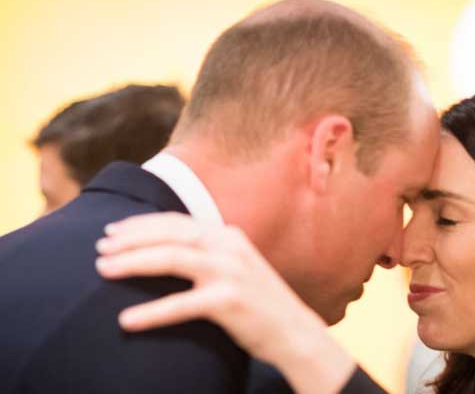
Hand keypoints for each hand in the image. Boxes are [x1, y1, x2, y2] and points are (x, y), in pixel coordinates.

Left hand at [95, 212, 354, 393]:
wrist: (294, 332)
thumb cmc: (259, 303)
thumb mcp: (236, 268)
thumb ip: (208, 255)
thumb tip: (165, 251)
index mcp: (229, 236)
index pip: (178, 222)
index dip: (142, 224)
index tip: (113, 231)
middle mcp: (229, 247)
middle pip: (171, 234)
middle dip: (131, 238)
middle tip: (100, 247)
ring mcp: (231, 272)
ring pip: (172, 258)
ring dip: (133, 262)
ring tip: (102, 270)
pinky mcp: (230, 300)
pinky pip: (182, 304)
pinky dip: (152, 312)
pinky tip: (127, 320)